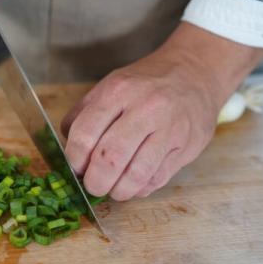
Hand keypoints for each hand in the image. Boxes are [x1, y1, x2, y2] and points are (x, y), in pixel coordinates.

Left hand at [61, 22, 262, 200]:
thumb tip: (66, 151)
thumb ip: (83, 116)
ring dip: (119, 191)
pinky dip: (141, 188)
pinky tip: (134, 184)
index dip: (74, 160)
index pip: (85, 134)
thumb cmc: (145, 84)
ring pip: (136, 174)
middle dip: (95, 181)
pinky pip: (158, 179)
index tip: (75, 168)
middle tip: (93, 186)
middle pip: (109, 158)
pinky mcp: (187, 145)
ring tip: (113, 189)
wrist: (196, 72)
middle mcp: (145, 108)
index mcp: (118, 91)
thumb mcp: (109, 86)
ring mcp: (169, 128)